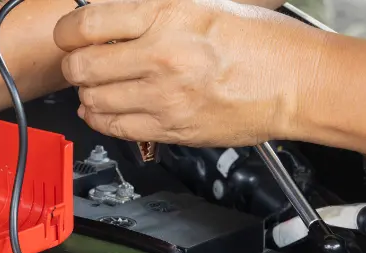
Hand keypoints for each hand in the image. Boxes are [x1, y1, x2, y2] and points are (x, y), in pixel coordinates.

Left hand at [53, 0, 325, 147]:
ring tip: (96, 86)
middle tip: (80, 62)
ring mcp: (164, 96)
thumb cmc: (259, 42)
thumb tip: (107, 19)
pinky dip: (100, 119)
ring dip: (86, 93)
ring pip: (92, 100)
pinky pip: (113, 127)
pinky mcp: (170, 128)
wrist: (298, 83)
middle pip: (81, 66)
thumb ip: (149, 12)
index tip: (67, 35)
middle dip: (74, 64)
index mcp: (167, 16)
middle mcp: (161, 56)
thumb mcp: (199, 5)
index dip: (67, 31)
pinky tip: (106, 109)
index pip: (87, 24)